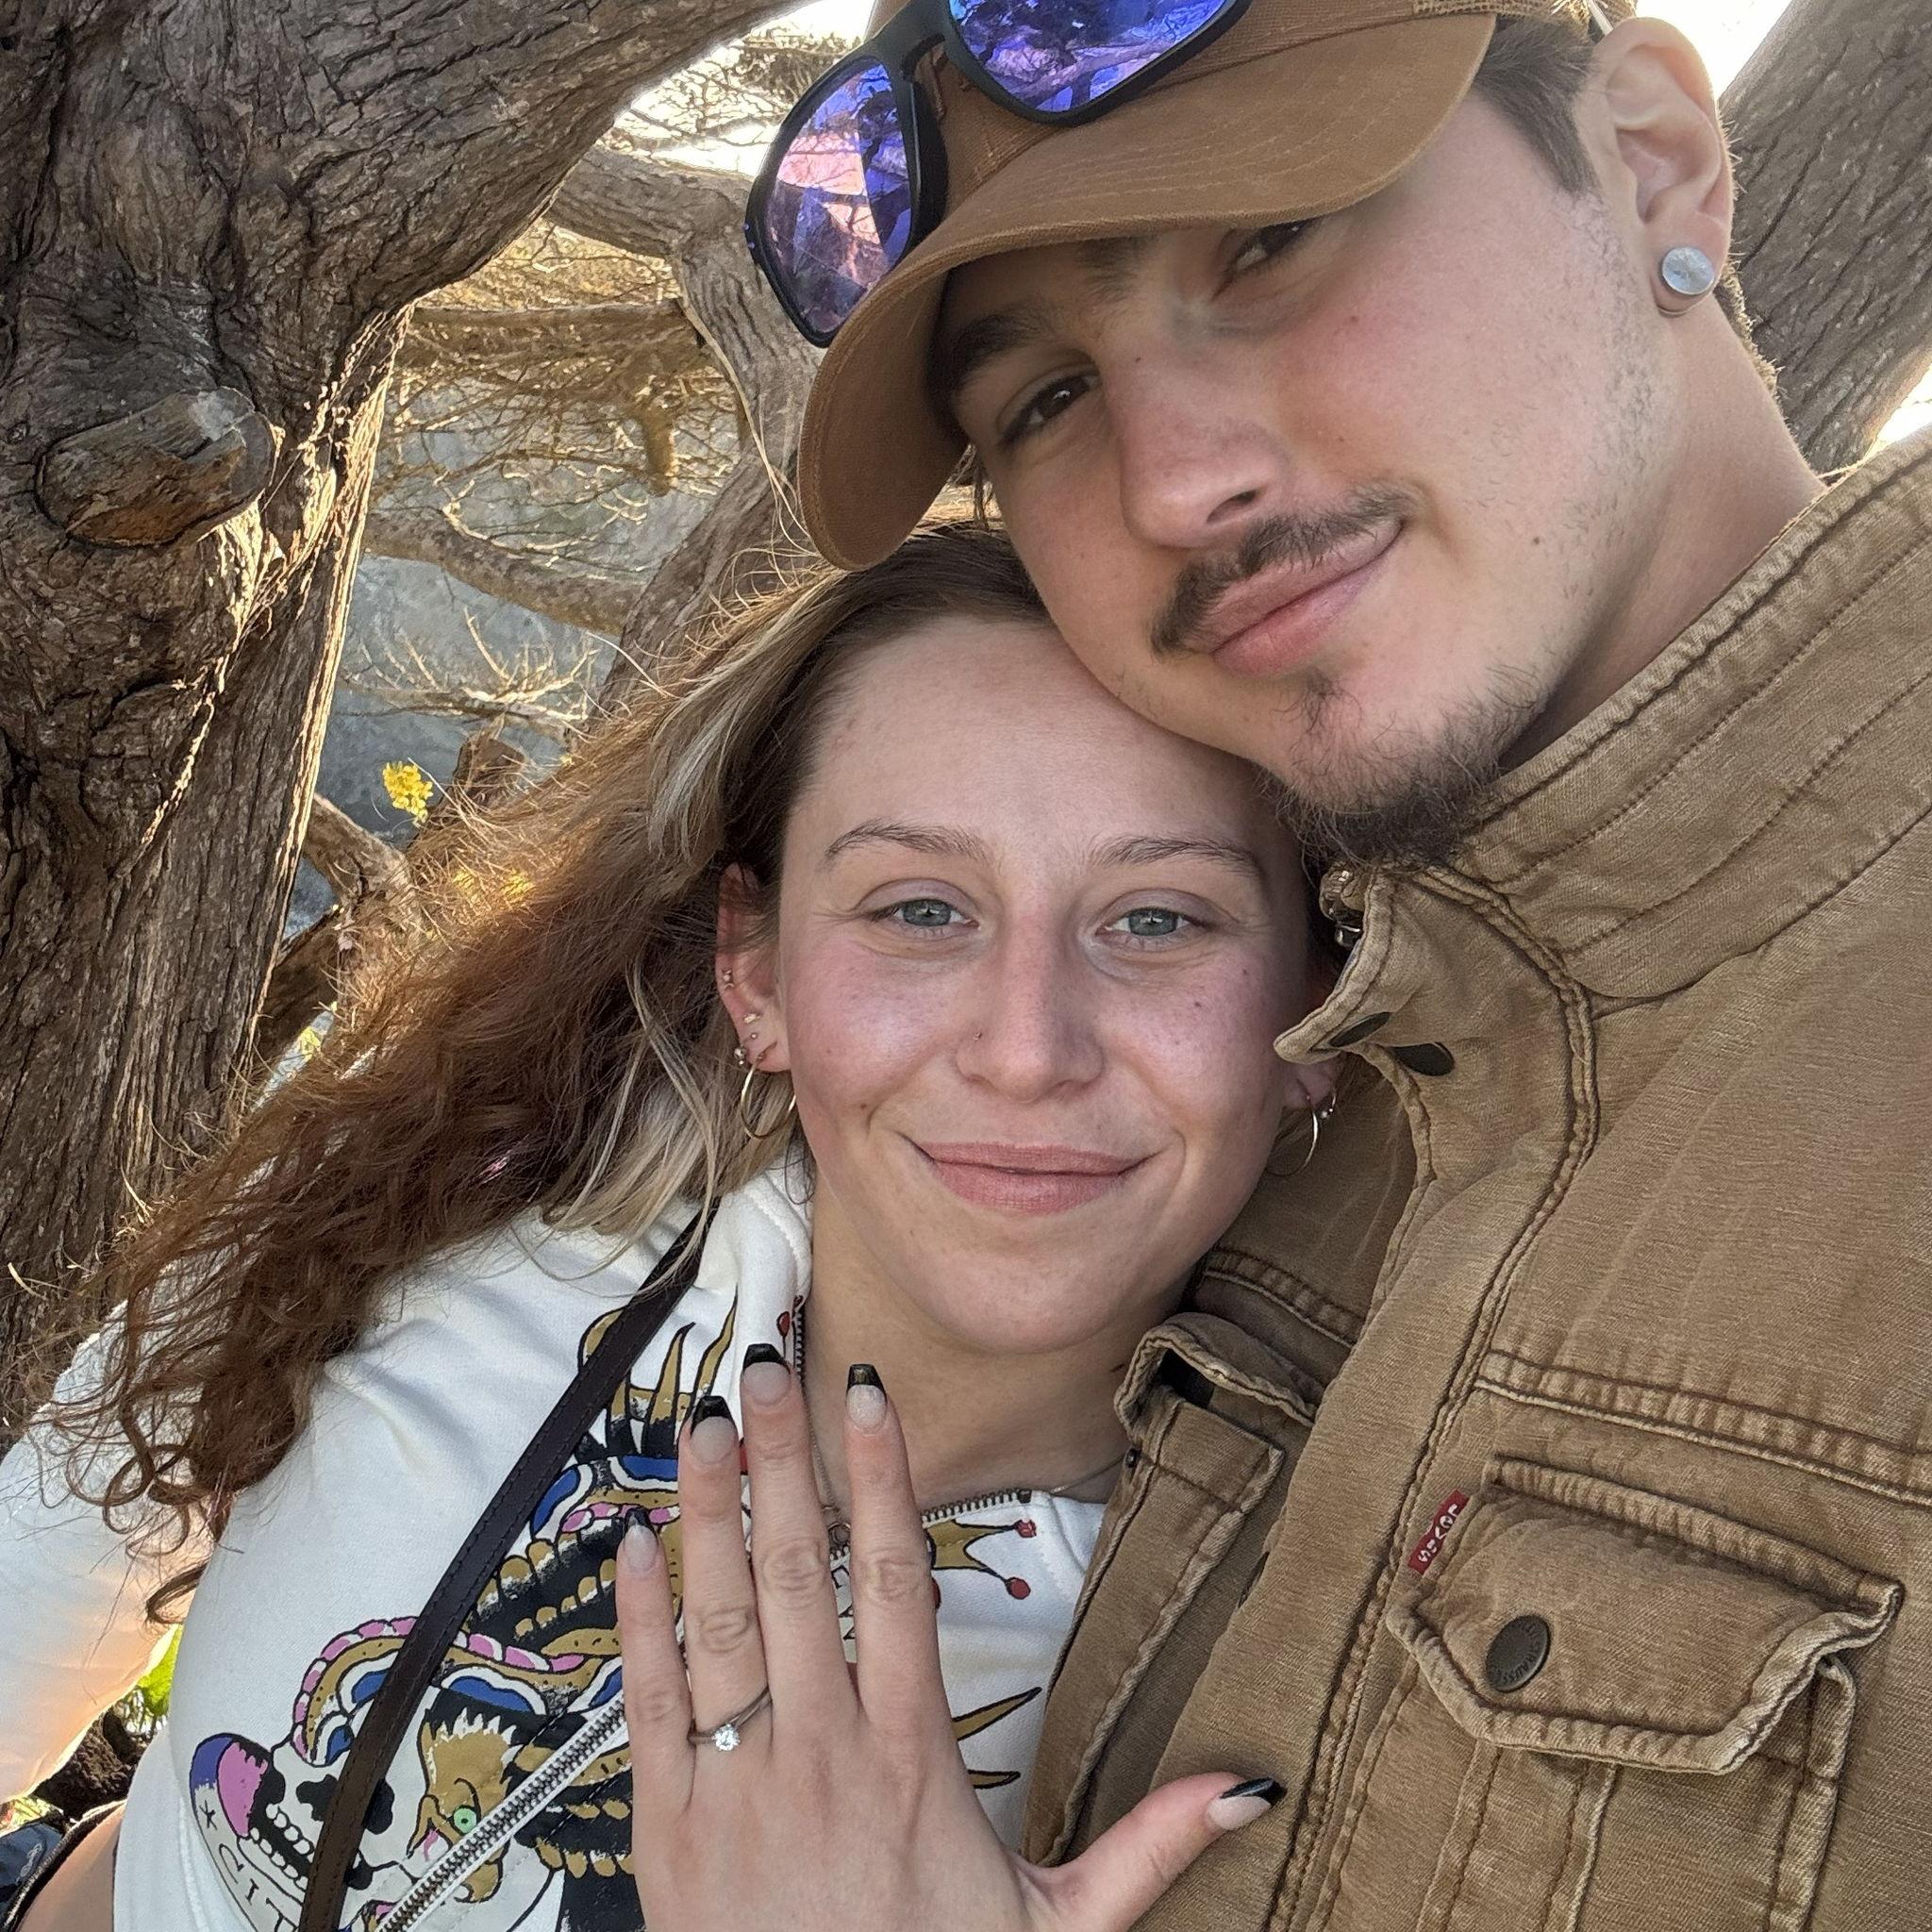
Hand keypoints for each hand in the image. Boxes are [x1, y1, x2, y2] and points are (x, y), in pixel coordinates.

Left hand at [615, 1349, 1280, 1931]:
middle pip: (798, 1572)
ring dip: (705, 1509)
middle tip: (765, 1365)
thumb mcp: (1061, 1931)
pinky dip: (636, 1618)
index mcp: (912, 1758)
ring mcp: (737, 1784)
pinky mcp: (667, 1829)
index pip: (898, 1581)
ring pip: (717, 1617)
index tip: (868, 1397)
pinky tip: (632, 1543)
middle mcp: (821, 1751)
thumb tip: (1251, 1785)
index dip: (883, 1479)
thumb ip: (1149, 1846)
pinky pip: (646, 1703)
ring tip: (699, 1419)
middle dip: (778, 1459)